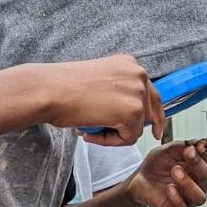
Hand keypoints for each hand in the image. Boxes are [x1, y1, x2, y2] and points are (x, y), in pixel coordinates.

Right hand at [36, 55, 166, 144]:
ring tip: (90, 126)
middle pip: (148, 113)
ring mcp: (138, 92)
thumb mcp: (100, 81)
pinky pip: (128, 139)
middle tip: (103, 129)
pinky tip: (91, 131)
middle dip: (129, 126)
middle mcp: (139, 74)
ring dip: (115, 134)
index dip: (154, 116)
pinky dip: (109, 142)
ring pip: (137, 128)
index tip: (157, 130)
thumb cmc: (64, 87)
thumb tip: (133, 116)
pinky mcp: (133, 111)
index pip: (152, 94)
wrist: (49, 90)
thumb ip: (119, 92)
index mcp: (131, 64)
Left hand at [126, 139, 206, 206]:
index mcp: (196, 166)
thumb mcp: (167, 150)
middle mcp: (197, 182)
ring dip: (189, 184)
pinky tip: (169, 189)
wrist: (139, 179)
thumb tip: (202, 143)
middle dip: (197, 164)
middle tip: (187, 154)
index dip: (206, 153)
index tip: (199, 146)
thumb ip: (183, 146)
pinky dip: (178, 201)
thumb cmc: (156, 165)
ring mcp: (189, 197)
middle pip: (206, 176)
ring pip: (200, 196)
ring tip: (175, 172)